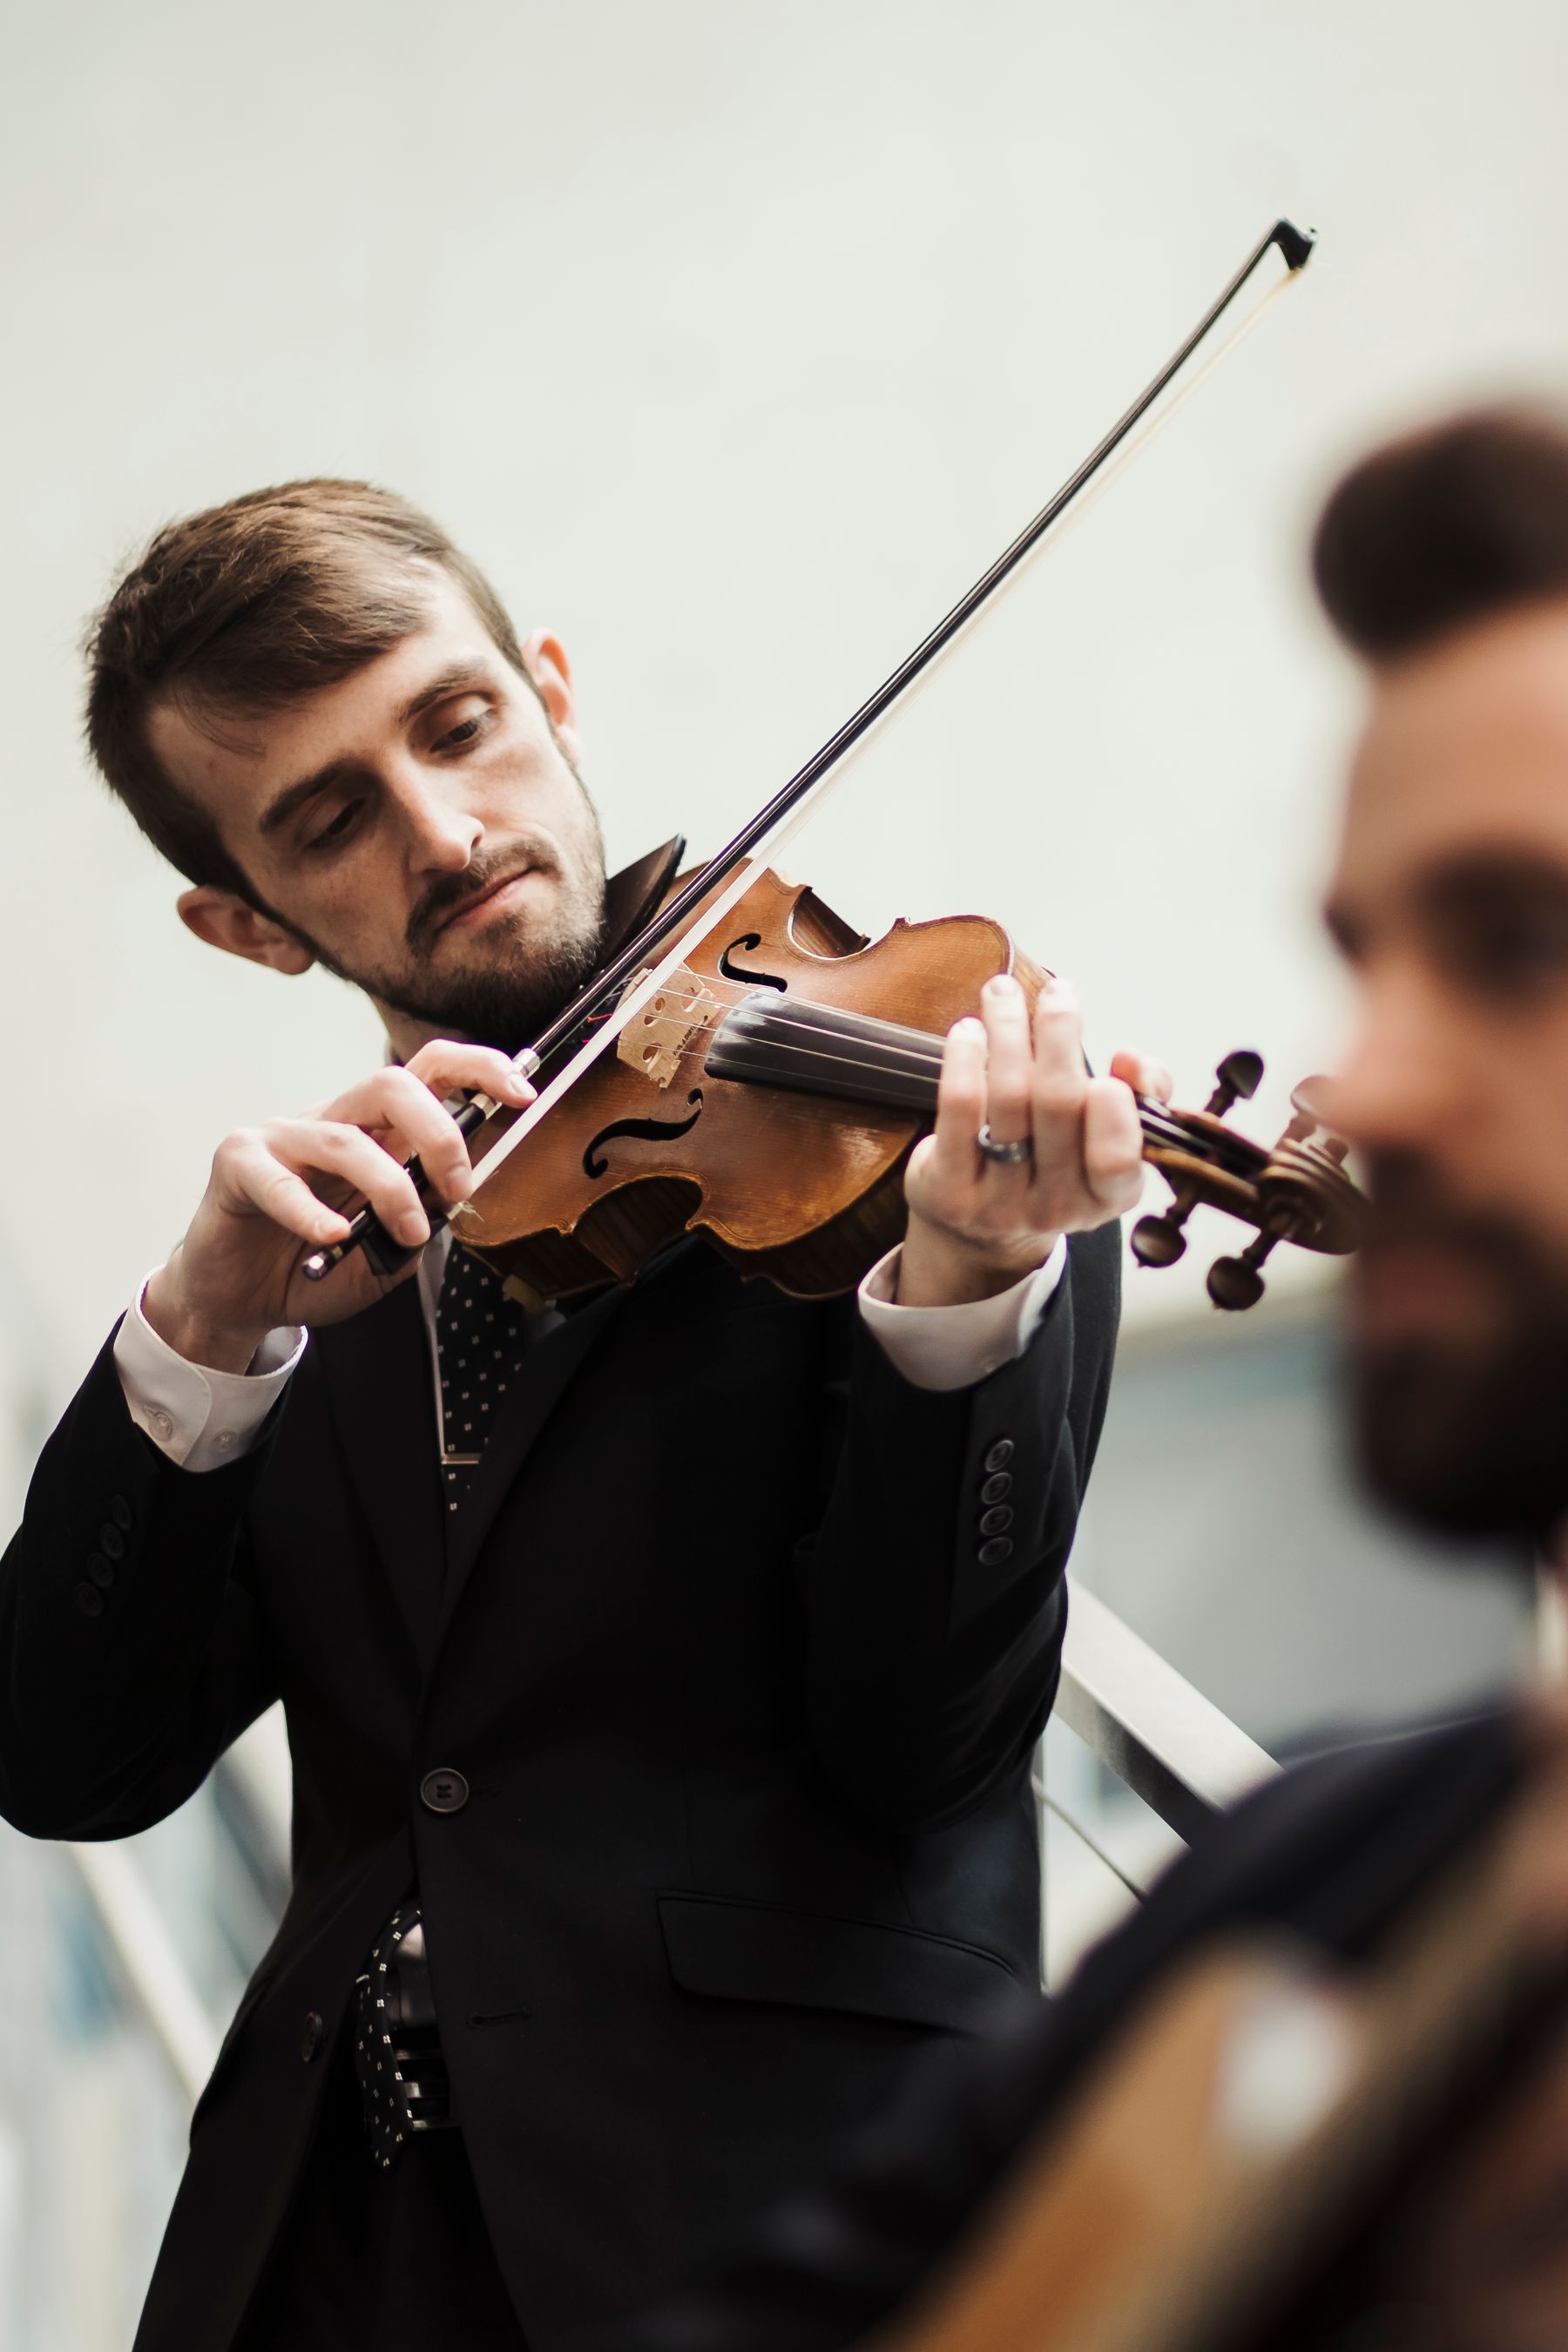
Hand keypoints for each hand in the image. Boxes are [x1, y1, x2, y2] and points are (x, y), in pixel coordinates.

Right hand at [142, 1043, 535, 1370]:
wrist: (241, 1297)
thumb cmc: (314, 1265)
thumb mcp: (387, 1254)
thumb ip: (420, 1221)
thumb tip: (451, 1198)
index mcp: (376, 1132)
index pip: (430, 1072)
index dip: (478, 1069)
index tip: (522, 1093)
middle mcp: (334, 1121)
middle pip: (392, 1084)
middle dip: (440, 1133)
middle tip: (456, 1190)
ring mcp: (284, 1136)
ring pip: (347, 1137)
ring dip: (391, 1189)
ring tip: (405, 1234)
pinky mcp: (239, 1162)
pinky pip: (279, 1177)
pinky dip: (311, 1211)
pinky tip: (332, 1236)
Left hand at [897, 971, 1169, 1308]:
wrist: (980, 1233)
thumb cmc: (1054, 1165)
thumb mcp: (1110, 1142)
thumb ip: (1143, 1097)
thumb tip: (1135, 1061)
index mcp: (1107, 1197)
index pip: (1117, 1161)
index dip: (1115, 1114)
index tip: (1111, 1065)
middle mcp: (1055, 1207)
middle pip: (1057, 1106)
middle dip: (1060, 1034)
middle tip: (1059, 991)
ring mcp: (998, 1203)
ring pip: (1008, 1097)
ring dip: (1008, 1030)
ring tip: (1004, 991)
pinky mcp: (950, 1188)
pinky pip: (958, 1109)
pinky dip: (964, 1059)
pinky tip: (968, 1030)